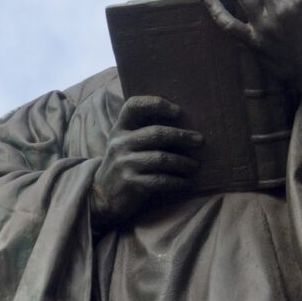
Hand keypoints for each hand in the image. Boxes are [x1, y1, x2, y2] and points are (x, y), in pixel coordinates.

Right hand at [91, 96, 202, 231]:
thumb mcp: (124, 145)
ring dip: (183, 162)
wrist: (101, 196)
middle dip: (182, 136)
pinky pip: (161, 179)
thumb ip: (142, 132)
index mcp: (119, 130)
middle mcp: (120, 144)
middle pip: (156, 133)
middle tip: (200, 141)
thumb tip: (182, 124)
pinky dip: (177, 181)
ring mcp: (124, 163)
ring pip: (162, 158)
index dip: (156, 104)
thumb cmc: (122, 165)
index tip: (178, 111)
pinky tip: (186, 182)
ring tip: (195, 165)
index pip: (133, 106)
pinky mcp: (131, 183)